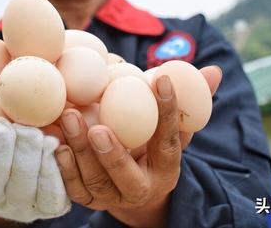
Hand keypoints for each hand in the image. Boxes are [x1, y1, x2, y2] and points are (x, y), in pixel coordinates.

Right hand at [0, 75, 70, 222]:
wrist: (42, 162)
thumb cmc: (7, 119)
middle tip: (2, 125)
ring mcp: (15, 204)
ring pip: (19, 189)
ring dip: (28, 159)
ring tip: (37, 133)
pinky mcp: (45, 208)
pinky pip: (49, 196)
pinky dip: (52, 170)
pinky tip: (55, 143)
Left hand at [54, 65, 221, 227]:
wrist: (135, 188)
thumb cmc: (152, 146)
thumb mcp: (173, 129)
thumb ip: (189, 102)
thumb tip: (213, 71)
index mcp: (166, 166)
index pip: (170, 140)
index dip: (168, 110)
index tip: (160, 79)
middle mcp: (141, 187)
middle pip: (126, 175)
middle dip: (112, 154)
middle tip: (97, 126)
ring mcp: (113, 196)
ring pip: (95, 181)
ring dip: (80, 152)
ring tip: (69, 119)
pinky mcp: (89, 199)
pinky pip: (75, 189)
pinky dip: (64, 167)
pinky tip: (57, 143)